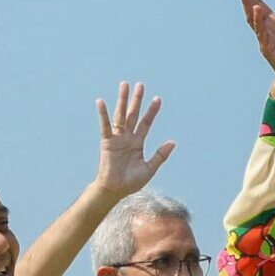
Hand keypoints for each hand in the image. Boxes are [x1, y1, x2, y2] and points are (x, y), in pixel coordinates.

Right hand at [93, 82, 173, 198]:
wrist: (115, 190)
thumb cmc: (131, 182)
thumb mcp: (149, 168)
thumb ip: (160, 155)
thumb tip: (173, 142)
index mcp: (138, 143)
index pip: (146, 123)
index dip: (152, 111)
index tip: (158, 99)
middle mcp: (127, 137)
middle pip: (133, 114)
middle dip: (137, 100)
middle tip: (140, 85)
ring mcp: (117, 138)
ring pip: (120, 115)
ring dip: (122, 100)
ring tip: (124, 85)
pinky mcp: (106, 142)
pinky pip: (105, 126)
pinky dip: (103, 114)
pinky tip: (101, 102)